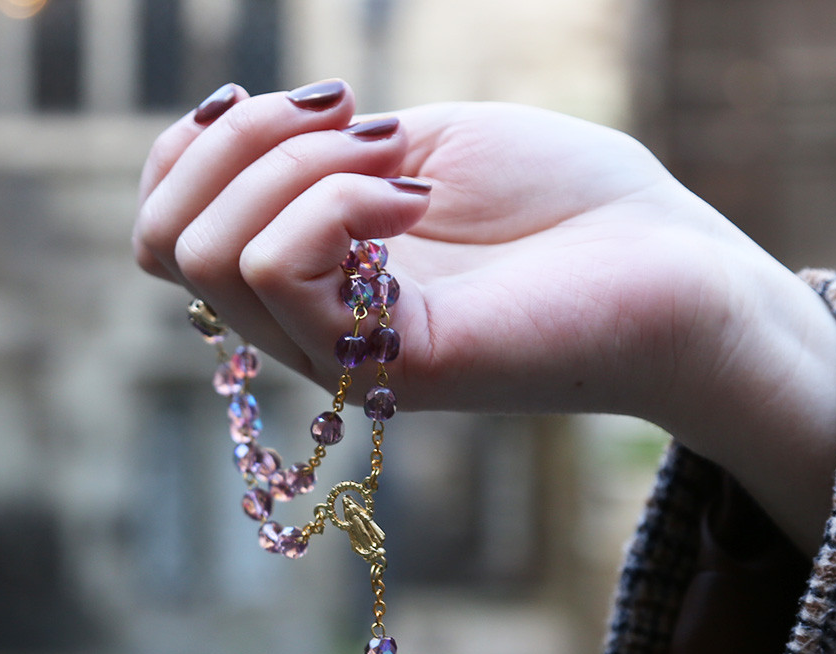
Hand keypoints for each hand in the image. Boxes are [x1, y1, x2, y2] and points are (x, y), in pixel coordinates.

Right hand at [134, 83, 835, 552]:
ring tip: (400, 163)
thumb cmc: (565, 199)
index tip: (307, 101)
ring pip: (212, 254)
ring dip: (294, 170)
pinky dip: (336, 201)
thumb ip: (313, 152)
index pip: (169, 226)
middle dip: (238, 143)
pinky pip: (279, 272)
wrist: (669, 265)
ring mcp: (342, 358)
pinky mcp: (385, 370)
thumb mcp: (413, 144)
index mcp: (313, 275)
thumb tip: (221, 128)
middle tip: (358, 121)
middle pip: (166, 240)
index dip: (198, 143)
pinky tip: (419, 199)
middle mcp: (311, 327)